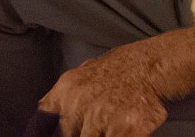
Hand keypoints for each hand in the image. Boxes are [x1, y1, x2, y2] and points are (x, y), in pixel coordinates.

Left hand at [36, 31, 194, 135]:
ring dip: (101, 135)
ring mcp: (102, 118)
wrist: (157, 64)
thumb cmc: (122, 70)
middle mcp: (80, 104)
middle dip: (78, 135)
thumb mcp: (85, 75)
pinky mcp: (125, 130)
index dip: (37, 135)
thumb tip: (43, 116)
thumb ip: (64, 97)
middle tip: (90, 129)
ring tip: (110, 126)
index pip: (40, 122)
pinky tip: (125, 132)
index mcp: (66, 90)